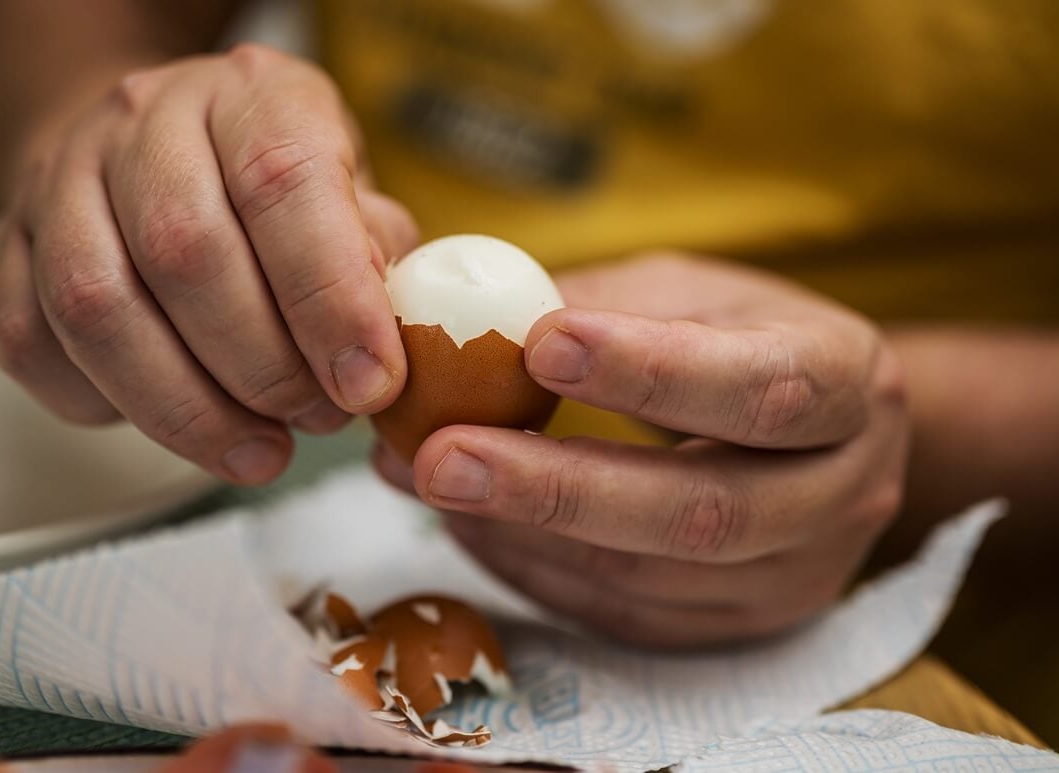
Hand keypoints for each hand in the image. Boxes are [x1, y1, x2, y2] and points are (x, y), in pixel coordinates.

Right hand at [0, 44, 417, 484]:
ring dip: (189, 408)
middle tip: (317, 419)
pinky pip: (31, 343)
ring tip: (258, 451)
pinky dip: (108, 405)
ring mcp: (60, 181)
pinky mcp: (7, 247)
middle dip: (265, 368)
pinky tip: (174, 421)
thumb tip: (381, 349)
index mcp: (251, 96)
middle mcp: (145, 123)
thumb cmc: (271, 184)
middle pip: (185, 253)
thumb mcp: (352, 193)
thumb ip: (375, 257)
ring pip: (98, 309)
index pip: (283, 182)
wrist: (150, 145)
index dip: (329, 297)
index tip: (368, 383)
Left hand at [375, 254, 908, 646]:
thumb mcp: (694, 294)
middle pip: (704, 510)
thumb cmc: (745, 341)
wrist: (825, 434)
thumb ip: (604, 306)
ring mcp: (799, 575)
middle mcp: (842, 491)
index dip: (650, 371)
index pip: (759, 386)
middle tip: (443, 455)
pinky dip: (538, 575)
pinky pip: (629, 618)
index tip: (539, 344)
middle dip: (561, 488)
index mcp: (846, 381)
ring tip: (432, 483)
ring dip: (527, 536)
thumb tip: (472, 324)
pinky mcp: (743, 624)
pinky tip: (474, 527)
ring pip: (654, 580)